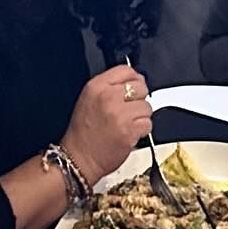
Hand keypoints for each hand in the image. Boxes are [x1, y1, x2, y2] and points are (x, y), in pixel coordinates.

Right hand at [62, 64, 152, 184]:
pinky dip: (142, 130)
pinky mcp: (129, 131)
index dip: (134, 80)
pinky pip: (148, 124)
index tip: (133, 89)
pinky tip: (130, 133)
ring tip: (127, 124)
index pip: (127, 71)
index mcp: (96, 86)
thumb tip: (133, 81)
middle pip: (141, 87)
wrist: (79, 158)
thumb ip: (109, 87)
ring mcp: (119, 114)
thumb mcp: (88, 99)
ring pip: (147, 106)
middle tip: (129, 110)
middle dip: (139, 99)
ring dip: (141, 117)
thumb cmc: (83, 133)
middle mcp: (108, 97)